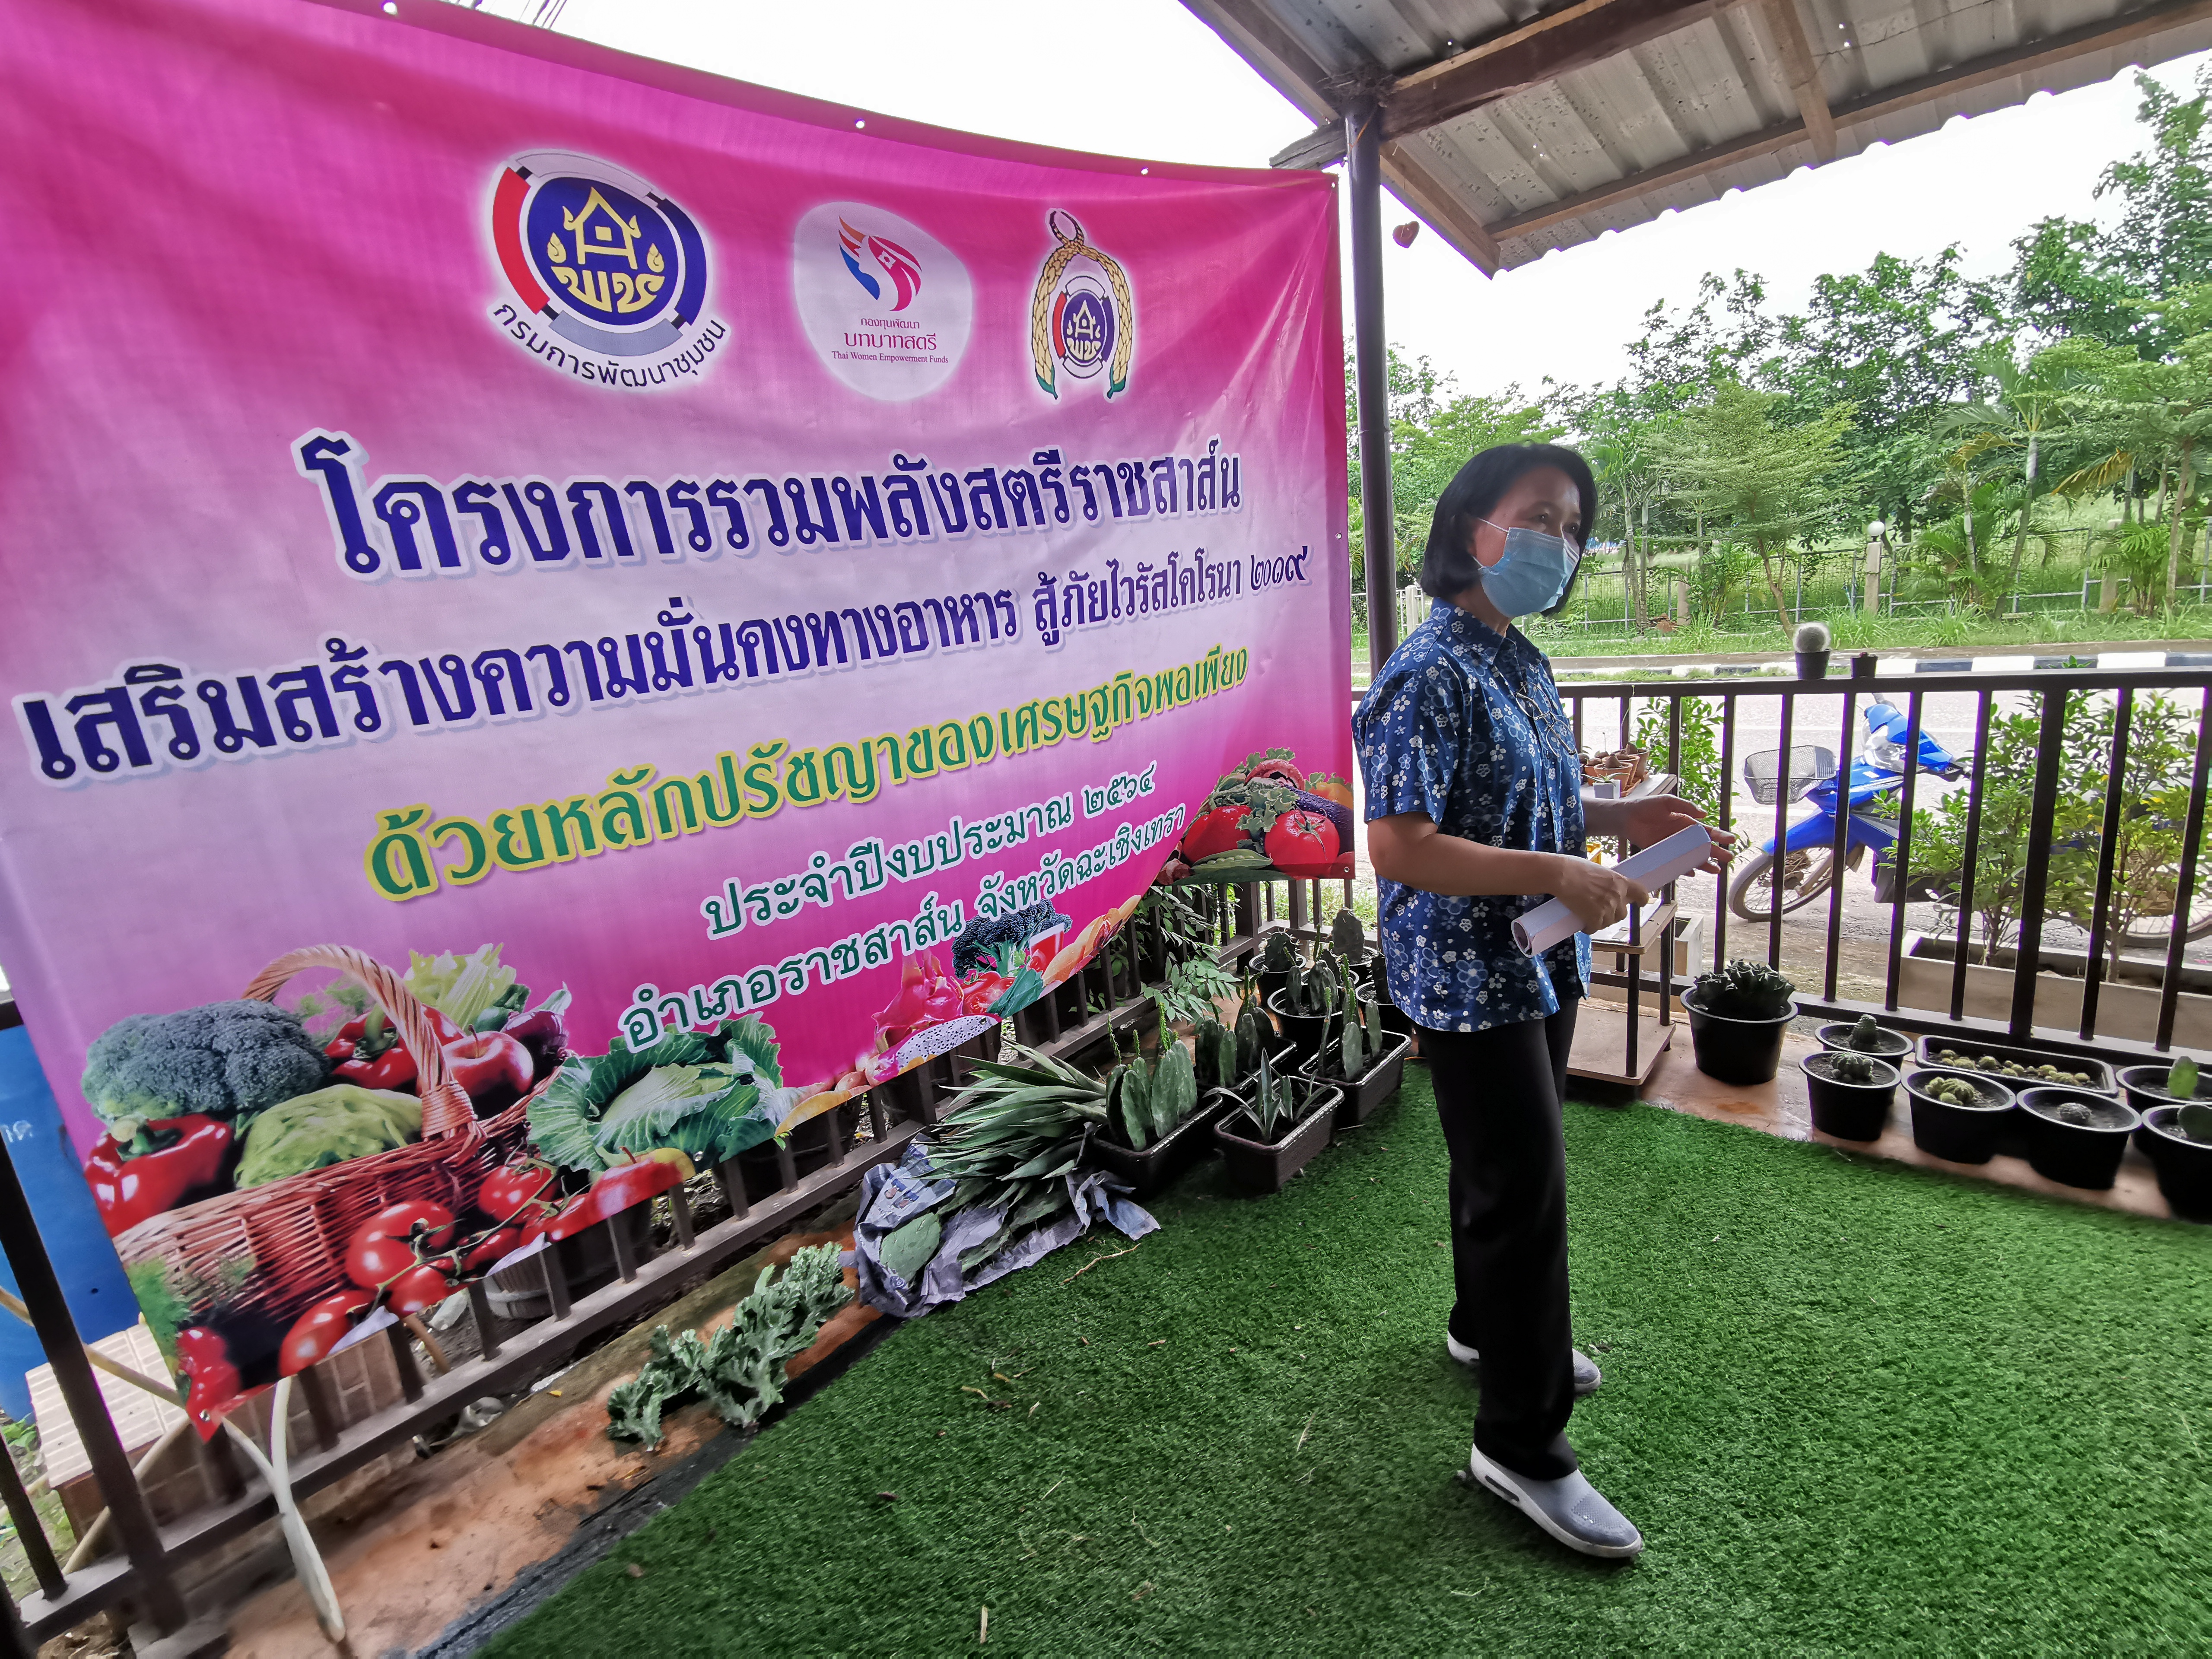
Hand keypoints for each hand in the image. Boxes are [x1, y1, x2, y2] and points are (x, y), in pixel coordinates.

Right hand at [1548, 855, 1650, 933]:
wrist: (1561, 875)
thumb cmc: (1574, 868)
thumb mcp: (1598, 871)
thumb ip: (1607, 882)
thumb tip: (1604, 889)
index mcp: (1620, 881)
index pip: (1640, 892)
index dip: (1642, 899)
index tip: (1641, 903)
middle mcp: (1617, 895)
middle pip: (1622, 913)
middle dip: (1612, 914)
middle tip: (1600, 911)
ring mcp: (1607, 908)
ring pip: (1608, 922)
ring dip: (1600, 921)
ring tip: (1589, 916)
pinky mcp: (1594, 918)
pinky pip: (1594, 928)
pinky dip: (1588, 928)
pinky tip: (1583, 925)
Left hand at [1612, 793, 1734, 874]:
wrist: (1626, 817)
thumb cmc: (1647, 806)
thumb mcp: (1667, 801)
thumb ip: (1685, 806)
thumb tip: (1704, 813)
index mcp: (1687, 823)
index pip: (1707, 830)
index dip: (1720, 835)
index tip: (1731, 840)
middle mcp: (1682, 836)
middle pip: (1703, 846)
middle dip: (1717, 852)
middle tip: (1728, 858)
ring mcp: (1673, 847)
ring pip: (1692, 857)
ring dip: (1704, 864)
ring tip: (1716, 870)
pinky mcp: (1662, 854)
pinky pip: (1676, 863)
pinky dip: (1684, 868)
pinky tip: (1692, 872)